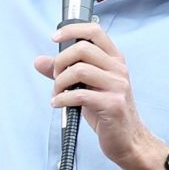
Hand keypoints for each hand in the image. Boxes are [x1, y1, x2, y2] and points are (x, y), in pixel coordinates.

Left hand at [35, 22, 156, 169]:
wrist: (128, 139)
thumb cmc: (107, 111)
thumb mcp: (86, 87)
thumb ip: (65, 72)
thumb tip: (40, 61)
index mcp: (114, 60)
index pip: (95, 31)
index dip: (72, 30)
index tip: (55, 38)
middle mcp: (118, 69)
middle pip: (83, 49)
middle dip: (61, 62)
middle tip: (56, 77)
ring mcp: (118, 86)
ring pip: (79, 70)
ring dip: (60, 82)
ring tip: (57, 93)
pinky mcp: (113, 104)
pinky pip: (80, 95)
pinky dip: (62, 98)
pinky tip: (58, 104)